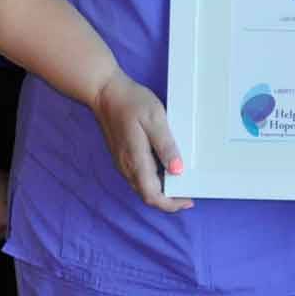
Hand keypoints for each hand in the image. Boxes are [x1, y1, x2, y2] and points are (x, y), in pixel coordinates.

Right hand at [88, 70, 192, 212]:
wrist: (105, 92)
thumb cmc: (131, 103)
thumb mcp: (154, 119)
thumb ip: (165, 146)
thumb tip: (178, 170)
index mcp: (136, 161)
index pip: (152, 196)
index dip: (171, 204)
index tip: (188, 200)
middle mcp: (127, 168)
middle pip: (148, 195)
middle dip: (169, 198)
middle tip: (189, 189)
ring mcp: (123, 163)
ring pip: (143, 186)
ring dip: (162, 188)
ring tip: (181, 177)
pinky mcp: (122, 156)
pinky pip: (139, 175)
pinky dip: (154, 178)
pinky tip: (165, 164)